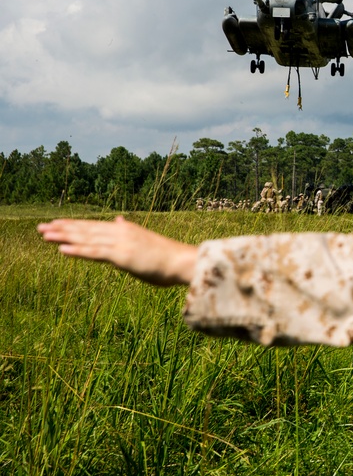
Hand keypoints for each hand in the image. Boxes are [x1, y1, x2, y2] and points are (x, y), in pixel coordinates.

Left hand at [38, 216, 196, 286]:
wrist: (183, 261)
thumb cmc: (167, 256)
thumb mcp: (144, 241)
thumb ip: (129, 232)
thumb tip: (119, 220)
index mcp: (125, 229)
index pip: (94, 227)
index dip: (74, 225)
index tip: (56, 224)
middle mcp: (120, 232)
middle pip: (86, 230)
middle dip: (62, 229)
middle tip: (41, 227)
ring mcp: (120, 243)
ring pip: (86, 239)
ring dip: (64, 237)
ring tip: (44, 235)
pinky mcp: (121, 256)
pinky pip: (95, 253)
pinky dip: (77, 251)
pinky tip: (61, 250)